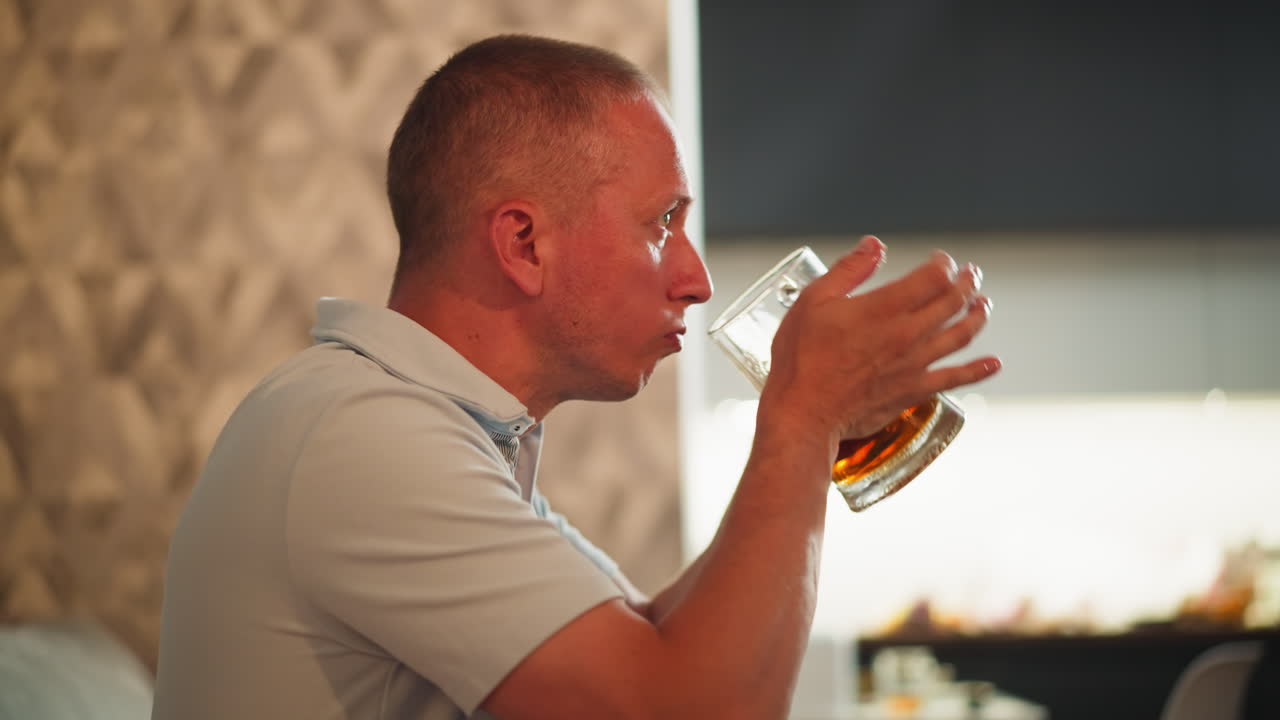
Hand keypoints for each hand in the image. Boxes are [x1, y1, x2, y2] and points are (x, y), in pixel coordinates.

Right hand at [758, 236, 999, 449]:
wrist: (804, 413)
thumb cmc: (802, 360)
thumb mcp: (813, 301)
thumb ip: (849, 270)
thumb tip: (873, 246)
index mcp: (884, 307)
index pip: (933, 276)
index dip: (943, 263)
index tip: (941, 259)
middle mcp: (907, 334)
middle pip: (953, 301)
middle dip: (966, 283)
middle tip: (971, 275)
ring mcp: (915, 364)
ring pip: (961, 334)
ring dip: (977, 316)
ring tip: (983, 306)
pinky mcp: (914, 391)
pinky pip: (956, 378)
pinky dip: (979, 370)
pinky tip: (992, 363)